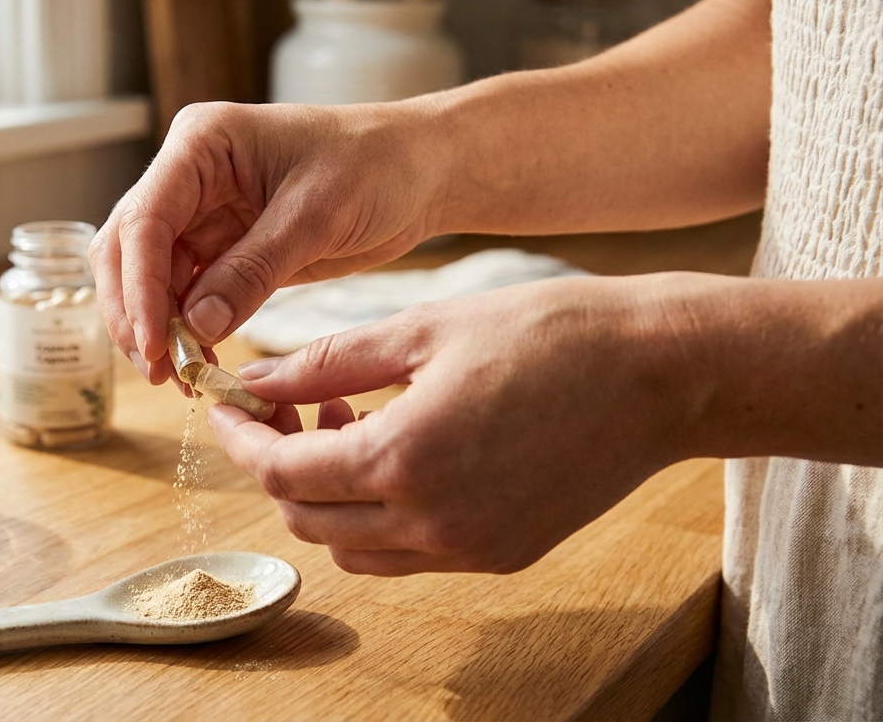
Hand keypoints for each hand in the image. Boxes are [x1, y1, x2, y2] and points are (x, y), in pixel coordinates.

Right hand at [89, 100, 447, 383]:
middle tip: (161, 371)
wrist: (418, 172)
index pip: (146, 218)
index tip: (154, 343)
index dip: (140, 285)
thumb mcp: (317, 216)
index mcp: (202, 142)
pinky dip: (186, 329)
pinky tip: (201, 361)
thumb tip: (196, 326)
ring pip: (148, 277)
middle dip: (136, 312)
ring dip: (157, 327)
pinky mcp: (221, 247)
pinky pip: (185, 293)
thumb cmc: (376, 167)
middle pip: (128, 248)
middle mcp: (187, 174)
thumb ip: (253, 270)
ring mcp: (200, 212)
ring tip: (184, 378)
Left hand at [208, 274, 699, 575]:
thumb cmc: (548, 333)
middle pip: (308, 519)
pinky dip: (376, 514)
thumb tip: (252, 380)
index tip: (223, 405)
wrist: (662, 374)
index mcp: (405, 460)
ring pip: (353, 547)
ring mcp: (469, 549)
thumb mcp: (421, 330)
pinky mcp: (502, 555)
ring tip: (345, 419)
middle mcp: (432, 524)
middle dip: (276, 464)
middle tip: (285, 403)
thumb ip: (325, 362)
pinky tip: (395, 450)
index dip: (240, 439)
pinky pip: (407, 554)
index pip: (282, 472)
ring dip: (325, 493)